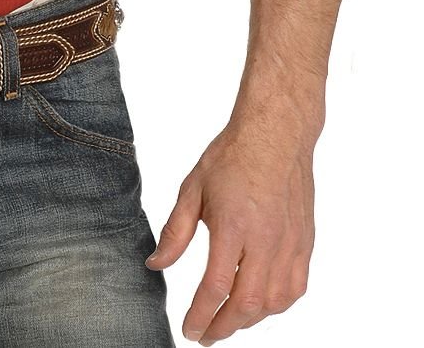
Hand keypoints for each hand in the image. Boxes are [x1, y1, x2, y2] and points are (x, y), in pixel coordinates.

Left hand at [145, 118, 314, 342]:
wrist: (275, 134)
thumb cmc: (231, 157)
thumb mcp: (192, 188)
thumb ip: (175, 232)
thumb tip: (155, 265)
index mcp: (234, 225)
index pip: (217, 286)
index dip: (201, 315)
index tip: (189, 331)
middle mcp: (266, 239)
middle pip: (247, 303)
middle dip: (224, 327)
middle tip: (205, 335)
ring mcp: (290, 244)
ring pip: (274, 302)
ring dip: (249, 320)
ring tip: (227, 321)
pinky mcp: (305, 243)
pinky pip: (295, 289)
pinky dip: (276, 306)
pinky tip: (259, 305)